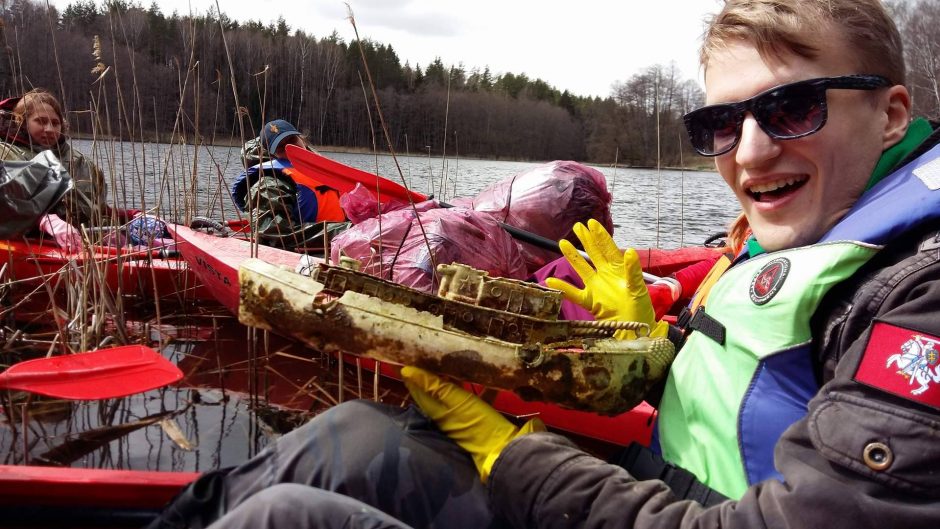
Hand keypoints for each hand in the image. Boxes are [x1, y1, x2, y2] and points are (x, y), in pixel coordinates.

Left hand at [401, 366, 543, 481]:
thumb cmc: (478, 425)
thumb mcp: (456, 402)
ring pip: (454, 393)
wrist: (504, 450)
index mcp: (437, 411)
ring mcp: (463, 416)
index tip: (410, 356)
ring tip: (456, 360)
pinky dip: (479, 388)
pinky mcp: (480, 418)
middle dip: (433, 373)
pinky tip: (486, 377)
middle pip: (435, 390)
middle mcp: (446, 414)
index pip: (419, 389)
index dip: (413, 374)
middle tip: (433, 353)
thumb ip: (434, 387)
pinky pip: (476, 398)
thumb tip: (406, 371)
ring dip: (454, 378)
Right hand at [545, 219, 667, 338]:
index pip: (608, 248)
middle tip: (577, 226)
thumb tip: (628, 251)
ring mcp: (596, 287)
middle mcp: (606, 275)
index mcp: (619, 270)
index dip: (600, 236)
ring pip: (582, 268)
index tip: (592, 223)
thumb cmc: (640, 309)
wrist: (633, 330)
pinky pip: (573, 293)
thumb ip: (632, 271)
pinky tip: (550, 281)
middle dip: (586, 239)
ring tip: (562, 243)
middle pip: (594, 253)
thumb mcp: (638, 288)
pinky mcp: (590, 301)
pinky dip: (562, 287)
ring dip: (572, 256)